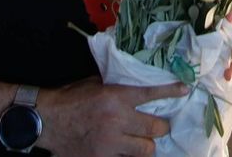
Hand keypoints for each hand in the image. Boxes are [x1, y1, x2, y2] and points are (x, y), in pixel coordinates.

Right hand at [36, 78, 188, 156]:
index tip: (185, 90)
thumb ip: (117, 86)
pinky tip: (124, 150)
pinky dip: (127, 155)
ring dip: (146, 145)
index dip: (171, 91)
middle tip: (159, 126)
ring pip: (146, 150)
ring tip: (142, 142)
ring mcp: (111, 143)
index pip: (151, 94)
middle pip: (156, 128)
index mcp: (116, 97)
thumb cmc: (70, 99)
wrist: (46, 120)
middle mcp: (117, 120)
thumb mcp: (95, 84)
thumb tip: (136, 83)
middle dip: (161, 128)